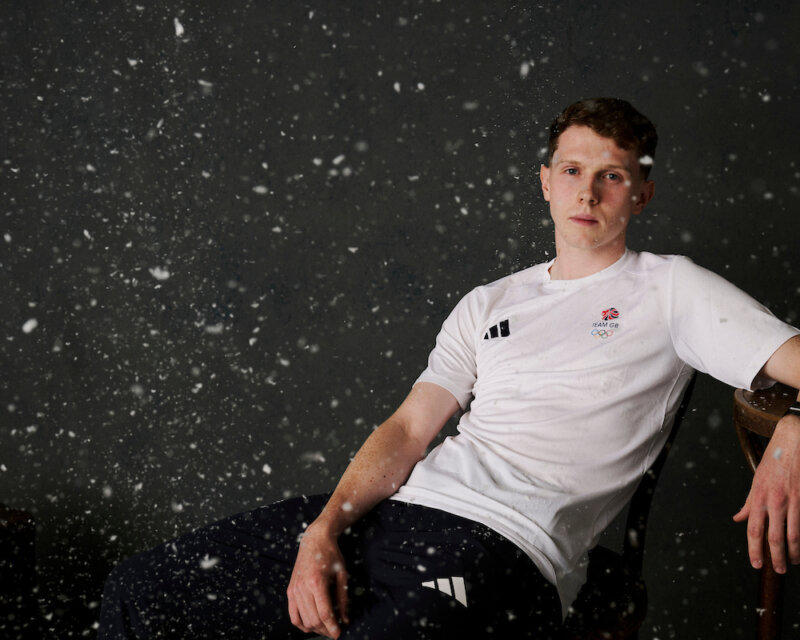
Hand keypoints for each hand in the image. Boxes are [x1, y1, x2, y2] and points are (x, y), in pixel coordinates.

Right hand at [287, 523, 348, 637]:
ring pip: (303, 620)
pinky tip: (311, 624)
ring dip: (315, 628)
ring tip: (326, 626)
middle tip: (335, 629)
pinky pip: (293, 615)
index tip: (339, 633)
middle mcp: (302, 587)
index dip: (332, 627)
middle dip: (325, 629)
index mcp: (317, 582)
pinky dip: (302, 624)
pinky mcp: (290, 591)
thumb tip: (345, 619)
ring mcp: (294, 590)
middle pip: (314, 620)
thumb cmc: (331, 555)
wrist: (314, 539)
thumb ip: (343, 598)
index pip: (324, 613)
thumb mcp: (342, 574)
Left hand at [733, 414, 799, 572]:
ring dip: (793, 552)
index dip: (754, 550)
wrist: (794, 440)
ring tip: (793, 561)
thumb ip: (749, 502)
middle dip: (776, 558)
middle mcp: (774, 500)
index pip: (753, 529)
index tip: (756, 564)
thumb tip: (738, 518)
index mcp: (758, 496)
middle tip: (778, 570)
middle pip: (773, 537)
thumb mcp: (756, 480)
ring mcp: (792, 500)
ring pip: (793, 535)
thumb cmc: (774, 460)